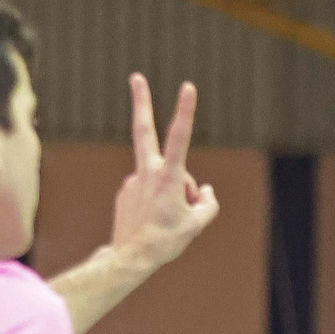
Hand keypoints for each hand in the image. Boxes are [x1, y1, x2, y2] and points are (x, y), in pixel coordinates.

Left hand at [110, 73, 219, 274]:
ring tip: (169, 220)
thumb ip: (208, 203)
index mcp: (168, 177)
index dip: (186, 110)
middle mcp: (148, 172)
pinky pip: (150, 189)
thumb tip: (204, 191)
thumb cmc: (166, 241)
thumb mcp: (197, 224)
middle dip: (141, 101)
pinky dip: (158, 200)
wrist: (131, 257)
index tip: (188, 86)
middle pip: (145, 130)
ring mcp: (134, 180)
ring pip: (163, 176)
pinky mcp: (126, 190)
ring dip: (173, 192)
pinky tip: (154, 219)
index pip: (180, 137)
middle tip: (136, 76)